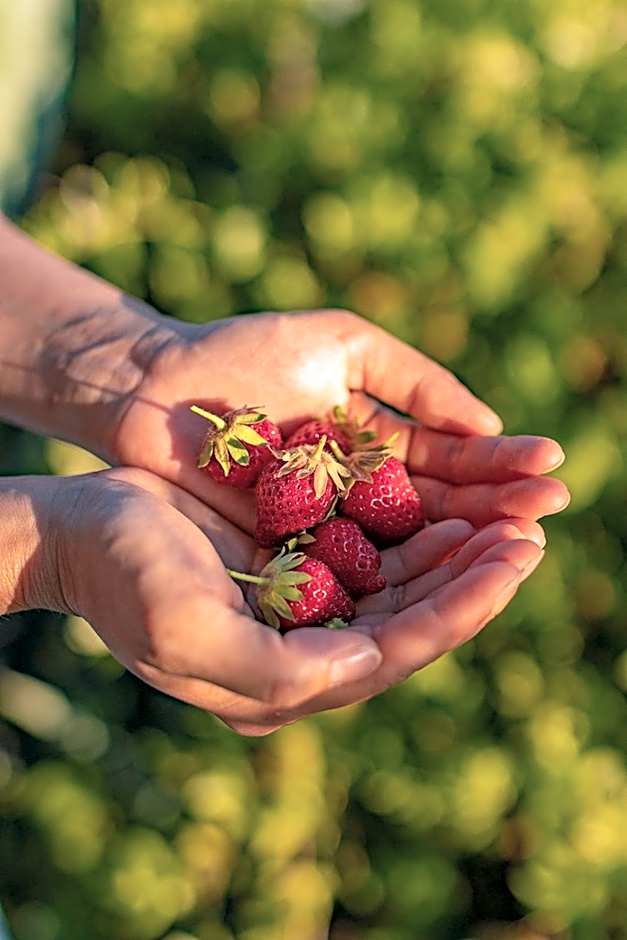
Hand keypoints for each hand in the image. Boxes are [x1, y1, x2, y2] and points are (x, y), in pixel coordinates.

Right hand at [54, 467, 544, 735]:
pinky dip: (415, 536)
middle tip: (533, 530)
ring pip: (401, 589)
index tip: (514, 560)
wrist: (83, 531)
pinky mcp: (298, 571)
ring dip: (456, 556)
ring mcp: (304, 613)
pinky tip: (450, 508)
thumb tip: (370, 661)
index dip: (462, 609)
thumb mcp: (188, 630)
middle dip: (475, 579)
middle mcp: (305, 656)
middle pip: (413, 621)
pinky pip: (372, 557)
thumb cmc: (125, 578)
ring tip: (510, 516)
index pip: (396, 652)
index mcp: (285, 685)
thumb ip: (278, 671)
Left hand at [110, 309, 568, 531]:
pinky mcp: (291, 558)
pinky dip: (397, 572)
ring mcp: (328, 529)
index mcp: (376, 445)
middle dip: (495, 509)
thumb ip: (415, 380)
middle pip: (439, 508)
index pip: (450, 460)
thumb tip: (489, 422)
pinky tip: (443, 573)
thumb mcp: (342, 346)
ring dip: (461, 547)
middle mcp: (360, 494)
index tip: (551, 465)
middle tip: (551, 512)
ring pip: (405, 545)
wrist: (155, 385)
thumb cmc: (242, 355)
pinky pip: (352, 569)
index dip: (499, 465)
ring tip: (518, 545)